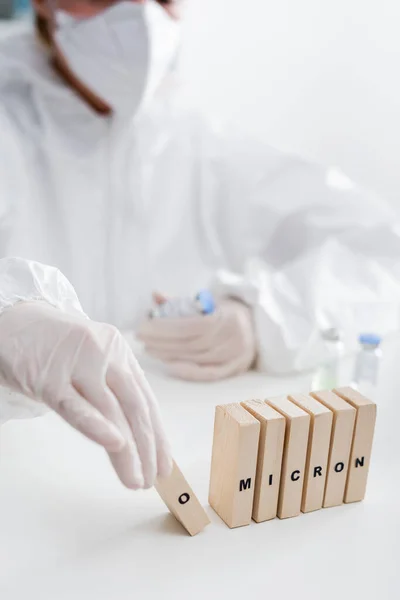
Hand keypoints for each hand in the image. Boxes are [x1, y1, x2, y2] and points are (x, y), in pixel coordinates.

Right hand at [0, 301, 171, 488]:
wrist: (16, 321)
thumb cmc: (57, 347)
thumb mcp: (93, 361)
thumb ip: (114, 389)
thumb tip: (136, 436)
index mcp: (120, 352)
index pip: (146, 399)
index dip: (158, 435)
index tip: (165, 465)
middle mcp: (105, 354)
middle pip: (134, 405)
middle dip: (148, 446)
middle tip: (153, 478)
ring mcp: (78, 363)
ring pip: (110, 410)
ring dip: (127, 450)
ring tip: (135, 478)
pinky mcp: (49, 376)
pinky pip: (75, 405)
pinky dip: (96, 426)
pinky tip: (114, 445)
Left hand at [138, 298, 256, 380]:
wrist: (258, 325)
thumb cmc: (226, 311)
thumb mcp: (209, 301)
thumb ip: (182, 301)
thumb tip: (155, 295)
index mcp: (228, 316)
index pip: (190, 325)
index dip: (164, 328)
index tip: (143, 327)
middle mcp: (234, 338)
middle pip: (190, 344)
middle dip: (161, 342)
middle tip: (141, 339)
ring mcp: (236, 356)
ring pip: (196, 359)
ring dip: (169, 355)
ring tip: (150, 349)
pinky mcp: (235, 369)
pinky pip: (207, 374)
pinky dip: (186, 371)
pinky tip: (168, 365)